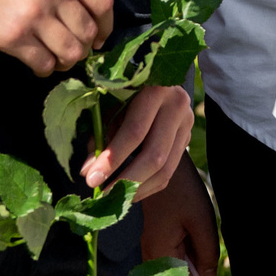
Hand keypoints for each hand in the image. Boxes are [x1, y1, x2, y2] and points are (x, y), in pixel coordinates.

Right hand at [0, 0, 111, 74]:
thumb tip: (81, 13)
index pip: (102, 2)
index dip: (106, 26)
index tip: (100, 38)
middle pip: (88, 31)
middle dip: (84, 47)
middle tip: (71, 51)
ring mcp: (34, 14)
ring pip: (71, 52)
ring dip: (66, 61)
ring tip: (54, 59)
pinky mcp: (13, 37)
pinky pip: (44, 63)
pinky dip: (44, 69)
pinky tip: (36, 64)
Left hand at [85, 84, 193, 201]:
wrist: (159, 77)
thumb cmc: (128, 91)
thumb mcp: (112, 105)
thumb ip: (101, 137)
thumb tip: (88, 172)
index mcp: (155, 90)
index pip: (135, 132)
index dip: (113, 159)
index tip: (92, 179)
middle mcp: (177, 107)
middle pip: (154, 155)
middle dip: (126, 180)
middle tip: (104, 194)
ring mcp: (187, 125)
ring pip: (165, 169)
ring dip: (137, 189)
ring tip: (115, 198)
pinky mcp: (187, 139)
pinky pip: (170, 173)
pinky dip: (148, 187)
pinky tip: (130, 193)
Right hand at [138, 157, 219, 275]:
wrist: (160, 163)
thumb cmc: (182, 191)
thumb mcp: (203, 222)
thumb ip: (207, 253)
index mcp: (160, 254)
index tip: (206, 261)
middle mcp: (150, 255)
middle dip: (195, 265)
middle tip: (201, 237)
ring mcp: (150, 246)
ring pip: (175, 264)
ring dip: (191, 254)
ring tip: (194, 229)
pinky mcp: (153, 237)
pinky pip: (171, 252)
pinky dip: (184, 245)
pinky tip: (188, 226)